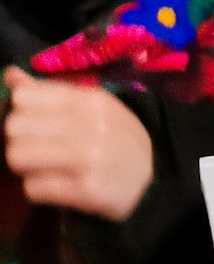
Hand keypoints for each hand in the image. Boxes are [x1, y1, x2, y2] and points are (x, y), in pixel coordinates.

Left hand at [4, 68, 155, 222]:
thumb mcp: (91, 107)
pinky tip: (56, 184)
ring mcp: (87, 158)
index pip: (23, 97)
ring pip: (17, 157)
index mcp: (89, 100)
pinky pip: (33, 188)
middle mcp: (89, 125)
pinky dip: (38, 188)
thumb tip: (10, 74)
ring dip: (25, 165)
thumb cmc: (114, 136)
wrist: (150, 178)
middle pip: (14, 128)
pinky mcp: (85, 189)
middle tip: (37, 148)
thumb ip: (48, 92)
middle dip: (19, 139)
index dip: (21, 111)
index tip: (35, 122)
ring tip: (43, 166)